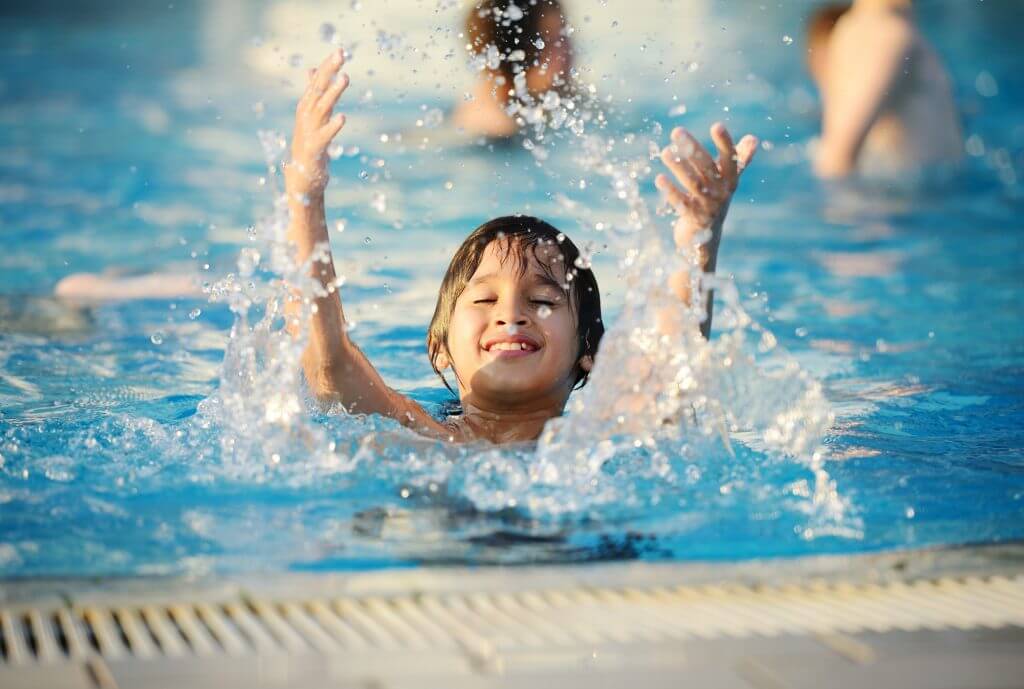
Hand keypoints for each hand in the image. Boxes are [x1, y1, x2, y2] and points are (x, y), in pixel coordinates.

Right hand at [284, 50, 349, 199]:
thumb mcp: (312, 116)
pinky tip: (343, 117)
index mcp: (307, 108)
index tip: (340, 51)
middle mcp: (306, 116)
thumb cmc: (309, 145)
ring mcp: (308, 132)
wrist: (302, 177)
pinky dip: (332, 126)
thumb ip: (314, 94)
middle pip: (317, 89)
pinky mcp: (314, 149)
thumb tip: (311, 70)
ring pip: (321, 108)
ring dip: (332, 92)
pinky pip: (324, 135)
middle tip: (341, 54)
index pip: (317, 82)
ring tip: (345, 78)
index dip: (327, 66)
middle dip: (329, 71)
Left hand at [655, 123, 756, 271]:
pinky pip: (681, 203)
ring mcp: (708, 206)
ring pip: (693, 183)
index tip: (717, 125)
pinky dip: (671, 191)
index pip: (731, 158)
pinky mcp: (694, 219)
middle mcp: (722, 192)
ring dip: (679, 166)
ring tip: (665, 152)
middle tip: (677, 131)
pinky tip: (659, 179)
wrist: (706, 240)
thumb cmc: (715, 202)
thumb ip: (739, 160)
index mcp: (730, 180)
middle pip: (707, 167)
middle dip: (692, 148)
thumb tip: (754, 138)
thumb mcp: (728, 182)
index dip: (725, 143)